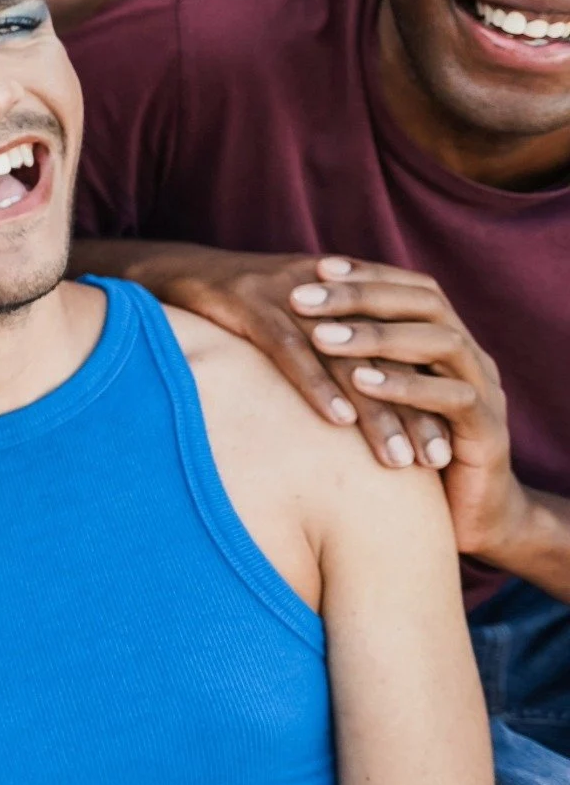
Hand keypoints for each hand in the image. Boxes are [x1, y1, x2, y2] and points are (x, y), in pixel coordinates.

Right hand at [137, 248, 454, 469]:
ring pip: (346, 359)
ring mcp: (289, 294)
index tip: (446, 449)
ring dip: (375, 411)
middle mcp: (328, 291)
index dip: (426, 398)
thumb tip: (364, 408)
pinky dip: (316, 385)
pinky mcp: (250, 301)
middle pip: (385, 357)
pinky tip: (337, 421)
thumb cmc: (234, 308)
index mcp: (346, 293)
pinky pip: (290, 348)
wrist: (171, 266)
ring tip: (397, 459)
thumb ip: (332, 350)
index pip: (402, 351)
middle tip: (435, 461)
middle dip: (413, 411)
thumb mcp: (293, 322)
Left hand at [300, 267, 529, 561]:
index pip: (410, 289)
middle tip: (301, 295)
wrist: (470, 517)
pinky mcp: (489, 432)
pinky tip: (361, 381)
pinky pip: (453, 399)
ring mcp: (485, 391)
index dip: (367, 275)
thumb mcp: (378, 400)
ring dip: (377, 337)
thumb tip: (295, 329)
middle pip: (424, 303)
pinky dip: (405, 387)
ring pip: (441, 342)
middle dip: (361, 295)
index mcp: (447, 341)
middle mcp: (471, 357)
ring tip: (321, 336)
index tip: (315, 267)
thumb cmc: (408, 450)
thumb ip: (356, 363)